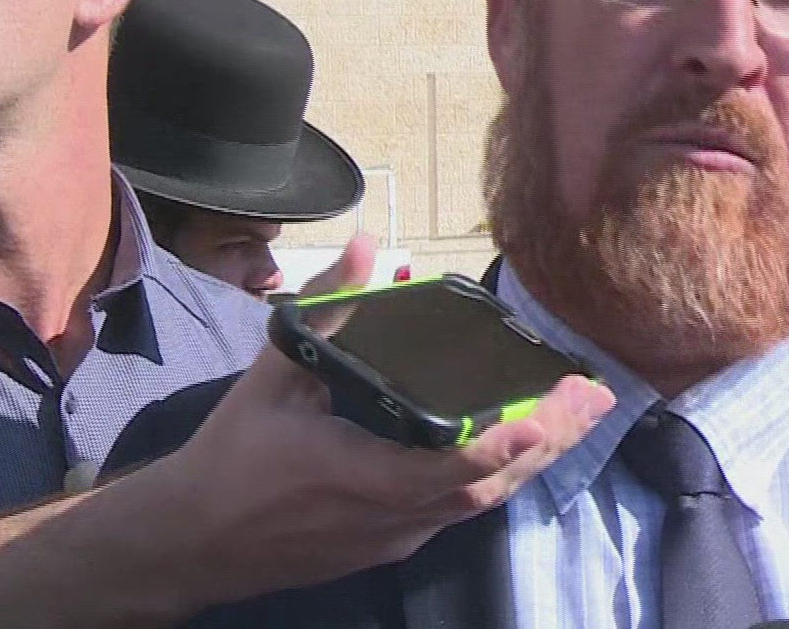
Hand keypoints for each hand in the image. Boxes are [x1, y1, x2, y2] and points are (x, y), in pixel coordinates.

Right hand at [117, 236, 615, 607]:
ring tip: (581, 413)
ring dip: (535, 459)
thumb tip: (365, 243)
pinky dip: (501, 474)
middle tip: (595, 397)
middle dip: (547, 442)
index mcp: (351, 472)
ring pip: (481, 504)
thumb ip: (322, 310)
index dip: (500, 444)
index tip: (547, 414)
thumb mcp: (270, 373)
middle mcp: (384, 515)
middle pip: (485, 489)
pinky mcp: (394, 544)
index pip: (443, 468)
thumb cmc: (232, 453)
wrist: (192, 541)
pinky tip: (529, 442)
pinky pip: (462, 511)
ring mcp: (394, 537)